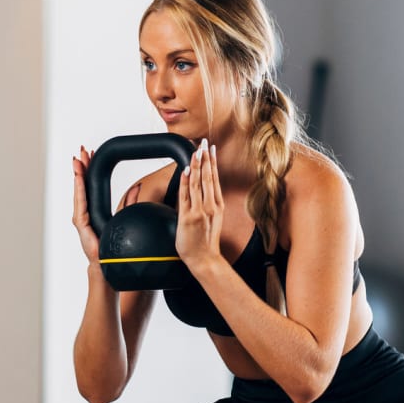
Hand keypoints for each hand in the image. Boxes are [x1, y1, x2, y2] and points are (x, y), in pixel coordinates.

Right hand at [72, 145, 141, 264]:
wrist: (108, 266)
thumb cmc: (114, 247)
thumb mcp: (126, 218)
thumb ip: (131, 203)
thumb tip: (140, 186)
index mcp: (94, 210)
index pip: (92, 186)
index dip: (91, 170)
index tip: (93, 155)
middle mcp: (85, 213)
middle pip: (83, 186)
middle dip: (82, 167)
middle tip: (83, 151)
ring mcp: (81, 219)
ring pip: (79, 192)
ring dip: (78, 176)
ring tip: (78, 161)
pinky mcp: (82, 225)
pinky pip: (80, 204)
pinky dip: (80, 190)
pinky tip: (80, 179)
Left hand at [175, 139, 223, 271]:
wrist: (205, 260)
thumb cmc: (206, 242)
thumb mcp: (212, 220)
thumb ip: (207, 204)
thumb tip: (199, 190)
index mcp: (218, 206)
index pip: (214, 179)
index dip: (212, 162)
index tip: (210, 149)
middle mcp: (210, 206)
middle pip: (207, 177)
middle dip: (205, 158)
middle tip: (203, 142)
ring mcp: (200, 211)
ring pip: (197, 183)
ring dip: (195, 165)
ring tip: (195, 151)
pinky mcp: (188, 218)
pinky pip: (186, 196)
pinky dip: (185, 182)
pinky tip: (185, 170)